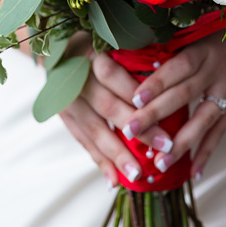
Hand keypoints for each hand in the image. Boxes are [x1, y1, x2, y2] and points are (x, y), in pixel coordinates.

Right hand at [59, 48, 183, 186]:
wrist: (58, 53)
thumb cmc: (98, 49)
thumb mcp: (111, 46)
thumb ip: (134, 61)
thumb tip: (167, 80)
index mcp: (92, 57)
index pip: (116, 77)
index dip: (139, 95)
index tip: (163, 106)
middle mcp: (77, 80)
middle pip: (109, 107)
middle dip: (139, 130)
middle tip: (165, 147)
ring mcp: (68, 101)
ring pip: (95, 130)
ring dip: (117, 154)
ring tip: (138, 174)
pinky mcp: (65, 118)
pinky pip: (83, 142)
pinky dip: (99, 161)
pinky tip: (113, 180)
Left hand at [119, 17, 225, 179]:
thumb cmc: (216, 28)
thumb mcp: (193, 30)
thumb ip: (168, 46)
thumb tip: (126, 59)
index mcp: (201, 49)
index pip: (177, 68)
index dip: (156, 83)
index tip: (134, 100)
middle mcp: (217, 71)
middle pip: (184, 95)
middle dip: (156, 115)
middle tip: (130, 133)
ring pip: (203, 120)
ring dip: (181, 144)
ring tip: (160, 163)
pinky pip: (221, 132)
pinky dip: (207, 152)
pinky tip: (194, 173)